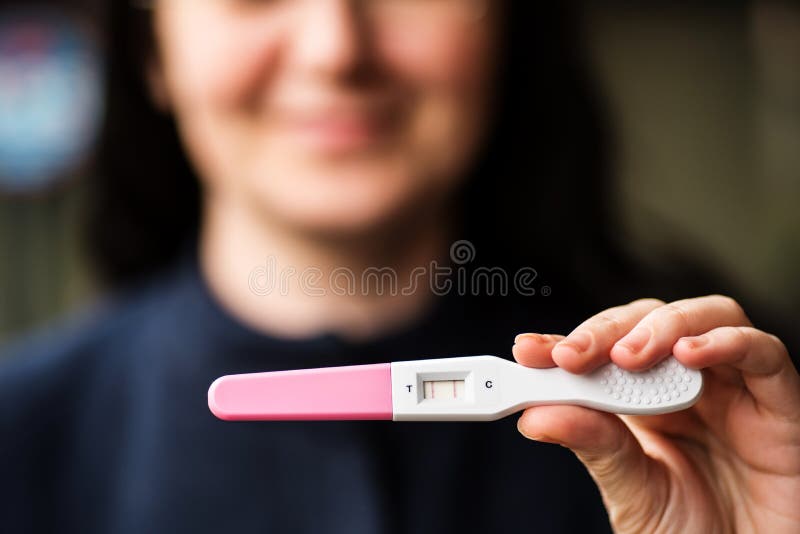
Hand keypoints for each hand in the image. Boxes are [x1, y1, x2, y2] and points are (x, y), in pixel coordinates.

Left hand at [513, 296, 799, 533]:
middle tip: (572, 355)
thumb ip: (594, 447)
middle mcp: (688, 385)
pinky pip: (764, 353)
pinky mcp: (780, 404)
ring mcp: (735, 389)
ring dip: (662, 326)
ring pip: (706, 317)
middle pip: (651, 320)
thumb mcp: (630, 490)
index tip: (527, 351)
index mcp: (644, 401)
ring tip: (626, 356)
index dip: (566, 342)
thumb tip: (534, 416)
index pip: (604, 350)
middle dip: (606, 329)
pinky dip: (728, 343)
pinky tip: (690, 354)